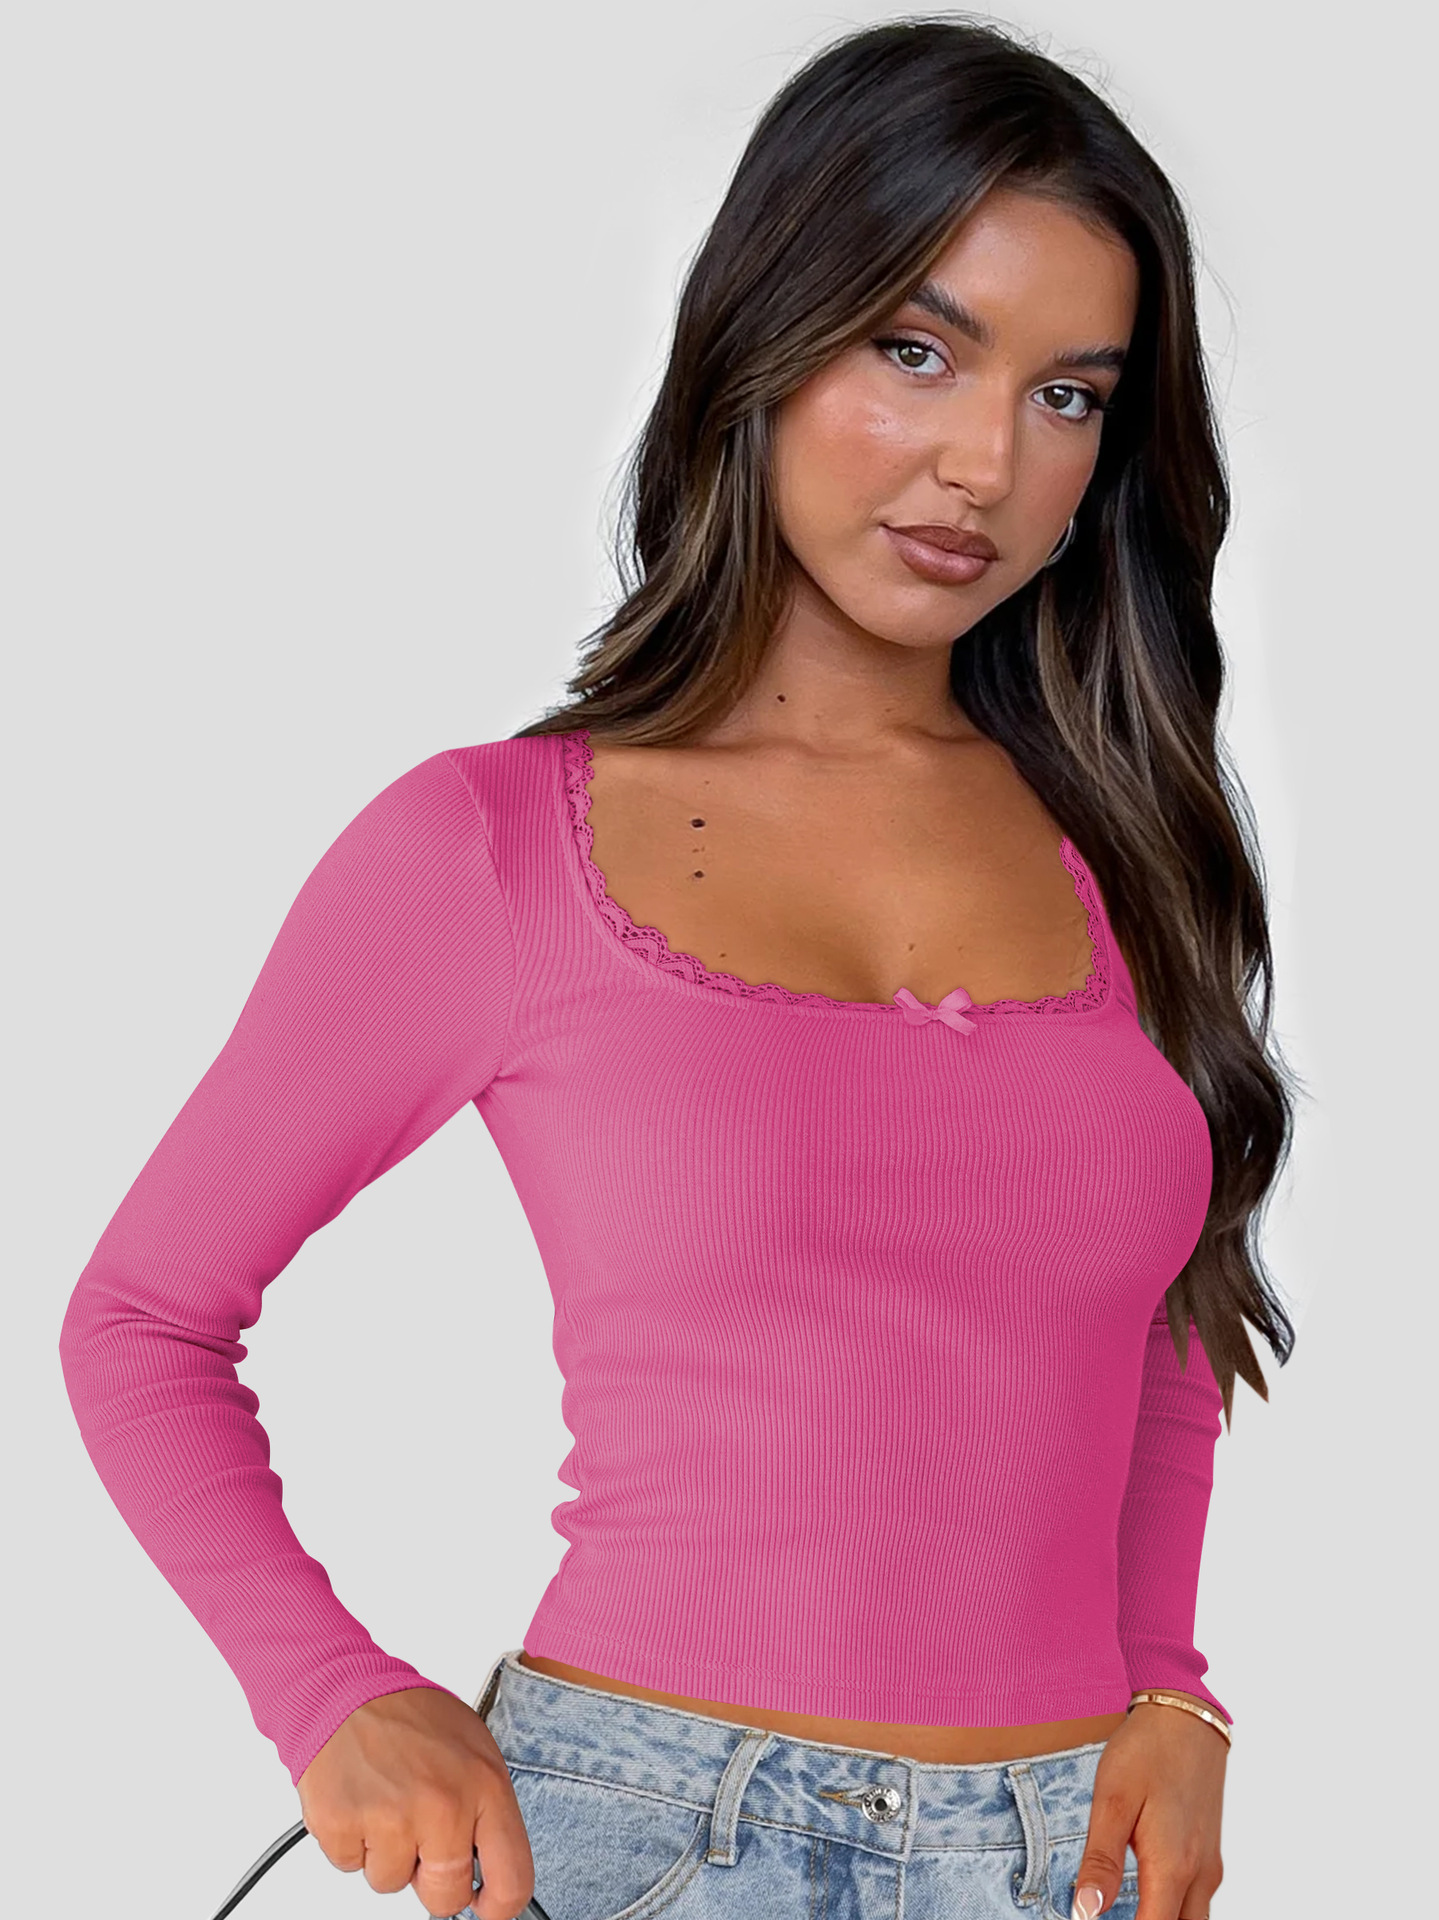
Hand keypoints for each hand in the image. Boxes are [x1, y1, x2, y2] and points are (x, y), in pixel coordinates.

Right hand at [296, 1686, 535, 1918]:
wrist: (347, 1691)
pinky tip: (361, 1800)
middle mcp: (442, 1806)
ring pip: (393, 1884)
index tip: (488, 1907)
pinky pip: (351, 1867)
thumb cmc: (411, 1718)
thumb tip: (492, 1872)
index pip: (513, 1879)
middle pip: (447, 1898)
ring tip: (387, 1801)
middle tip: (421, 1835)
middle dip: (433, 1880)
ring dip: (388, 1854)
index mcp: (485, 1786)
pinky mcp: (343, 1827)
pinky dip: (353, 1842)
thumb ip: (485, 1811)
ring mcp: (391, 1819)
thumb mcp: (473, 1751)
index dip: (500, 1906)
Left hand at [1070, 1696, 1225, 1918]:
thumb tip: (1085, 1914)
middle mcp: (1199, 1876)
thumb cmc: (1146, 1752)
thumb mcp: (1112, 1801)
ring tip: (1127, 1911)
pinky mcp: (1210, 1855)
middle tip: (1109, 1915)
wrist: (1186, 1717)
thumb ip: (1101, 1862)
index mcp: (1172, 1868)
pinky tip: (1148, 1901)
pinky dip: (1175, 1912)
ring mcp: (1209, 1866)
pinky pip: (1197, 1903)